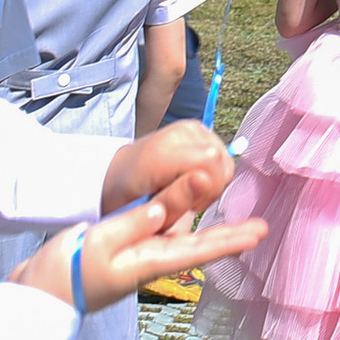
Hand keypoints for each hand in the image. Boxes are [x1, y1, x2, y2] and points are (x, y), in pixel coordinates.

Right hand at [12, 199, 265, 317]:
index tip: (259, 233)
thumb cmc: (61, 274)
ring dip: (208, 229)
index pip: (197, 250)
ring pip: (180, 239)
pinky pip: (159, 236)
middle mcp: (147, 263)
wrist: (31, 298)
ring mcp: (135, 261)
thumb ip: (134, 222)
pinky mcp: (122, 254)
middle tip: (262, 229)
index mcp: (146, 263)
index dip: (229, 239)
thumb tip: (169, 206)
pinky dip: (179, 224)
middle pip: (195, 246)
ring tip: (237, 224)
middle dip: (228, 237)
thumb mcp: (98, 242)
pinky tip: (188, 218)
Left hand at [102, 122, 235, 223]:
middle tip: (189, 202)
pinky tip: (192, 178)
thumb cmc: (127, 200)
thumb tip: (205, 180)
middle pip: (220, 159)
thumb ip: (177, 200)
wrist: (115, 178)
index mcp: (162, 153)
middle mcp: (178, 132)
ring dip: (213, 179)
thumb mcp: (147, 212)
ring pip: (224, 157)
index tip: (191, 206)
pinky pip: (220, 152)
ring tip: (188, 190)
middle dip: (212, 187)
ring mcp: (189, 127)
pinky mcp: (197, 128)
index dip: (208, 190)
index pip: (210, 163)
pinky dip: (213, 170)